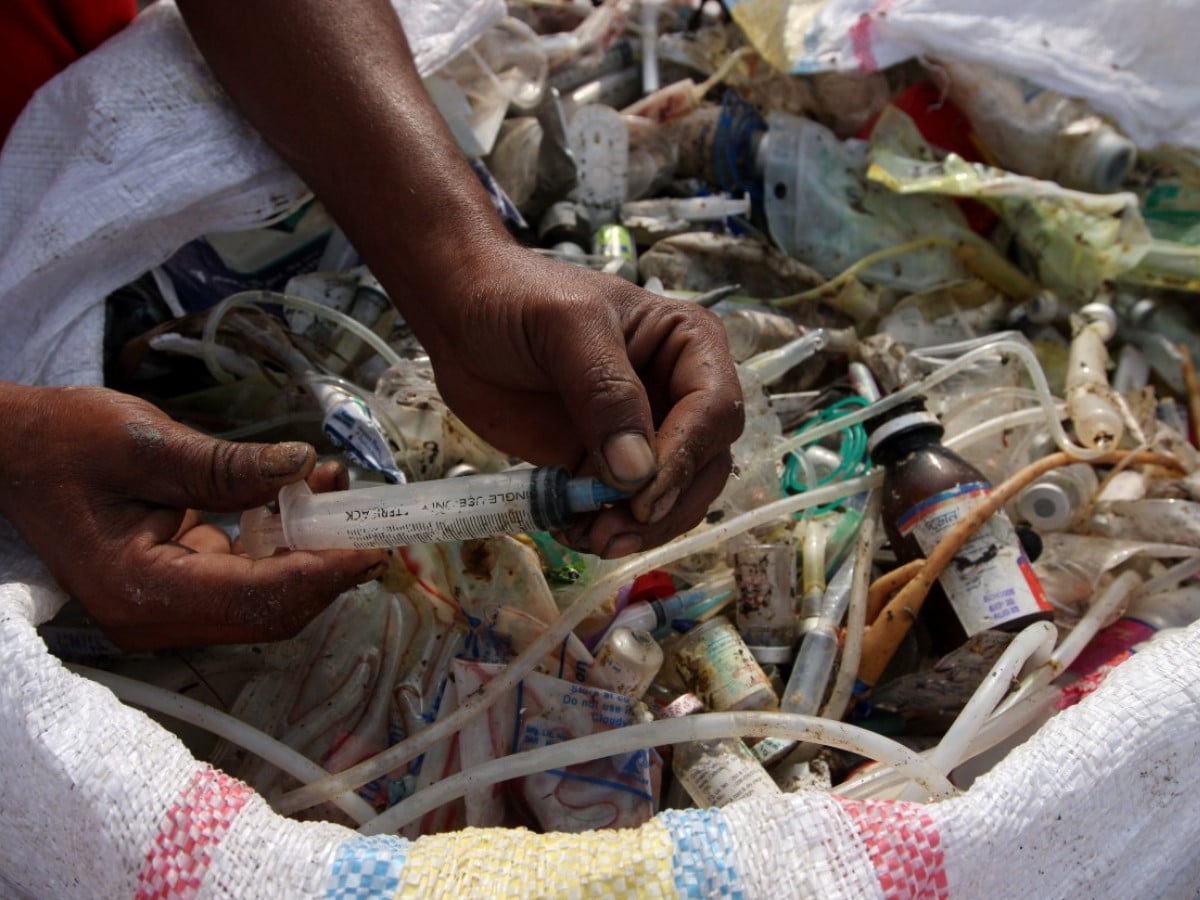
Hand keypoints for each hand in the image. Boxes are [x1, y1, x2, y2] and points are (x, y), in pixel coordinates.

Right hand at [0, 384, 387, 649]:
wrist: (14, 451)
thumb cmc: (65, 442)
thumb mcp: (144, 442)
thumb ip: (225, 465)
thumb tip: (303, 467)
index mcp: (140, 590)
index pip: (255, 599)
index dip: (322, 575)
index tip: (372, 546)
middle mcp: (156, 615)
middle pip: (268, 609)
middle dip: (325, 564)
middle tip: (371, 518)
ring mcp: (167, 604)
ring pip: (265, 594)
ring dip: (308, 547)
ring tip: (334, 488)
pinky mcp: (179, 583)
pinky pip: (246, 573)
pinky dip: (280, 539)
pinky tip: (297, 493)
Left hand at [411, 249, 744, 557]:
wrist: (459, 314)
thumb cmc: (517, 298)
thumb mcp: (567, 326)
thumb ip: (605, 392)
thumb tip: (636, 471)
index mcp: (688, 344)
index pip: (714, 409)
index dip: (686, 456)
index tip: (642, 494)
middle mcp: (677, 391)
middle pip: (704, 464)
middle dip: (666, 505)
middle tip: (615, 533)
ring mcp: (642, 432)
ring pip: (670, 496)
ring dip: (638, 528)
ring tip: (591, 540)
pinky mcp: (602, 463)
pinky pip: (621, 509)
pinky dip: (602, 528)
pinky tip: (569, 530)